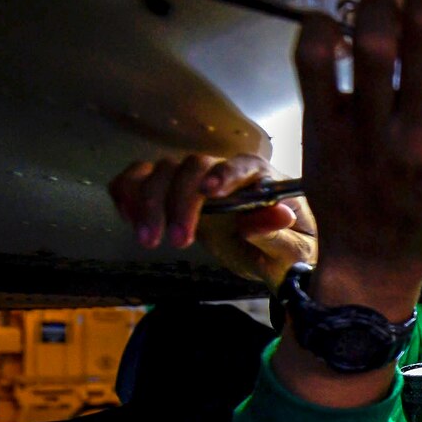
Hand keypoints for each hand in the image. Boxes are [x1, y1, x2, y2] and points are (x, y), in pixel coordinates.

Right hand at [108, 154, 316, 289]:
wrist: (273, 256)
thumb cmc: (289, 250)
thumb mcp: (294, 252)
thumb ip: (282, 235)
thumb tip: (279, 214)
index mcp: (261, 180)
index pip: (243, 165)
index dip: (225, 173)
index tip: (210, 191)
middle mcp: (225, 172)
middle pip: (193, 167)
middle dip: (179, 201)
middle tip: (176, 242)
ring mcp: (196, 180)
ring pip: (163, 171)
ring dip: (148, 201)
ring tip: (147, 240)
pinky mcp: (172, 192)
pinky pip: (142, 179)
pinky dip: (128, 191)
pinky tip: (128, 217)